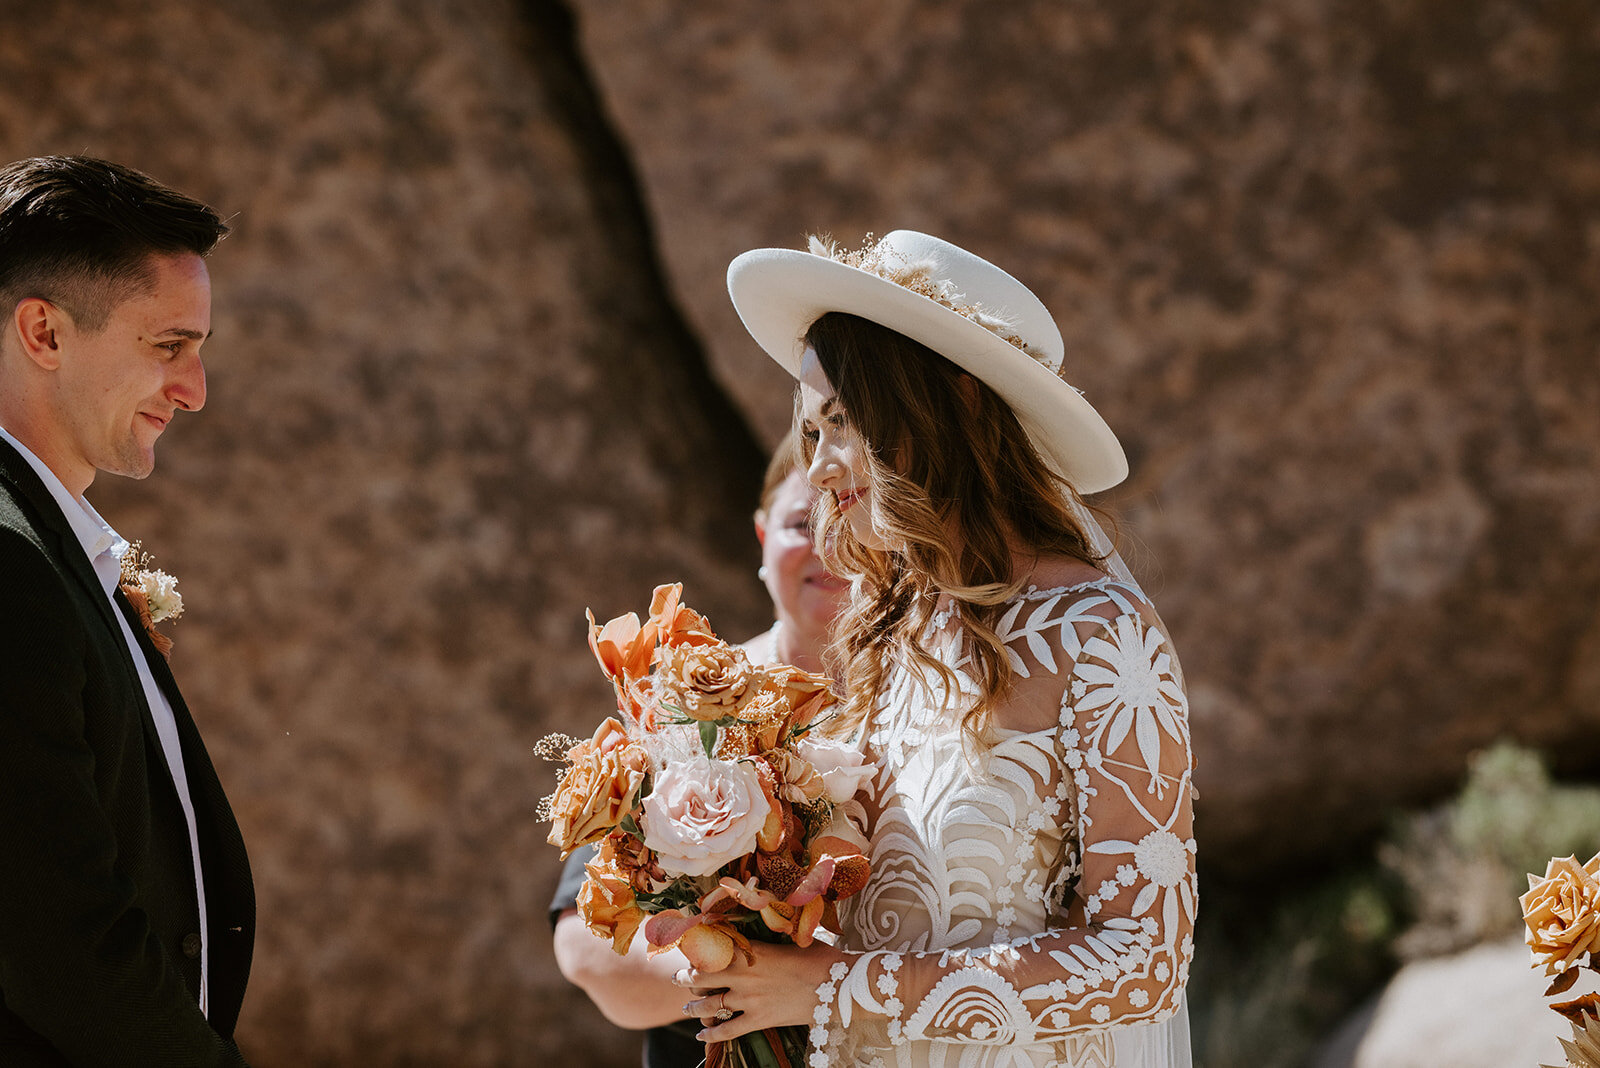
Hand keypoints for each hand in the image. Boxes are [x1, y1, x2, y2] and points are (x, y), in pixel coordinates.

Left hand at [673, 939, 843, 1042]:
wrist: (838, 986)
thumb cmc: (821, 958)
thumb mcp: (794, 941)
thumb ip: (773, 939)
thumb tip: (769, 925)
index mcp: (753, 950)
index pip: (714, 947)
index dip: (697, 947)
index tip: (686, 945)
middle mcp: (745, 974)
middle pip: (703, 976)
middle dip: (686, 977)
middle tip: (679, 977)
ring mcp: (750, 999)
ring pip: (710, 1004)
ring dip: (694, 1006)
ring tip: (686, 1006)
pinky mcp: (759, 1020)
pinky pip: (727, 1030)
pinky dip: (712, 1034)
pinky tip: (701, 1036)